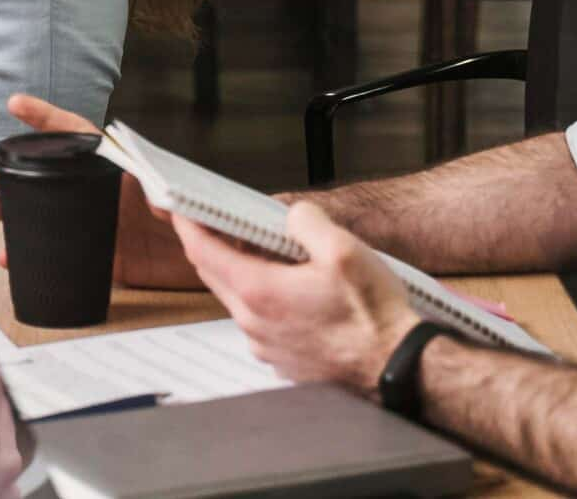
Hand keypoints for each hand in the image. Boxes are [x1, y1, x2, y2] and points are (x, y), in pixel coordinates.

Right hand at [0, 94, 202, 290]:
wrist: (215, 261)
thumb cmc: (199, 221)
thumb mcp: (177, 199)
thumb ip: (163, 193)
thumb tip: (155, 197)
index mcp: (116, 170)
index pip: (77, 135)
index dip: (46, 118)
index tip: (15, 105)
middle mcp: (98, 193)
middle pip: (41, 176)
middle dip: (4, 175)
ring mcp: (94, 225)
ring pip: (38, 212)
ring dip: (5, 211)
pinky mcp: (100, 258)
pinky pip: (55, 253)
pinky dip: (28, 255)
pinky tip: (7, 258)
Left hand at [173, 201, 421, 394]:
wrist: (396, 368)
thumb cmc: (373, 316)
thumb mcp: (343, 250)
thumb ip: (307, 222)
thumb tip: (290, 216)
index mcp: (260, 292)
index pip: (203, 252)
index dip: (188, 225)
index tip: (180, 208)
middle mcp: (254, 323)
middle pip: (214, 275)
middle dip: (211, 244)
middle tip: (218, 220)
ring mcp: (265, 345)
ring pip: (236, 299)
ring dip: (240, 272)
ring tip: (264, 250)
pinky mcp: (281, 359)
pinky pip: (257, 321)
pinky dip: (260, 298)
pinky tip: (287, 286)